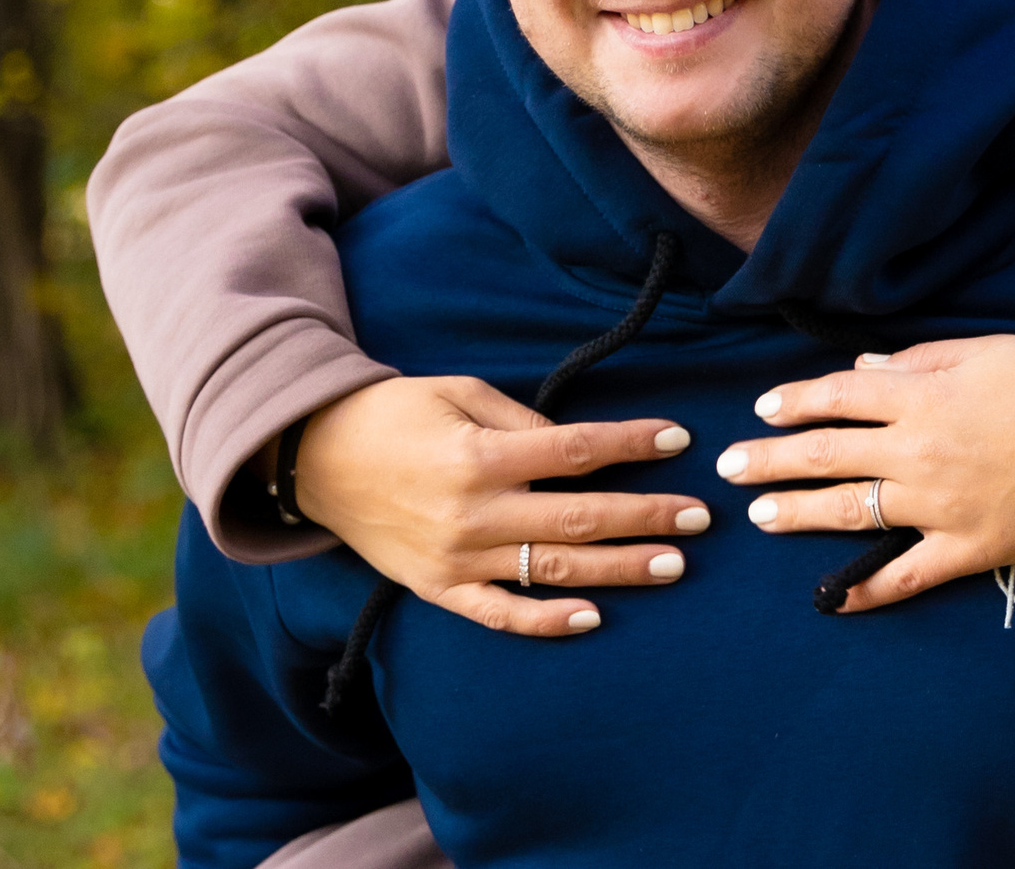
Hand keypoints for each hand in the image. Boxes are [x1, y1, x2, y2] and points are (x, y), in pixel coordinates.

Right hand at [294, 375, 709, 635]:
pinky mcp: (436, 588)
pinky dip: (545, 621)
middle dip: (646, 517)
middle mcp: (473, 513)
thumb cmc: (394, 413)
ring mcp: (455, 558)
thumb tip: (579, 444)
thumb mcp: (459, 393)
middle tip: (699, 517)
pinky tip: (592, 619)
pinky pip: (498, 614)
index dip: (632, 445)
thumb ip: (521, 420)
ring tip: (674, 565)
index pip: (575, 451)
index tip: (679, 440)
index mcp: (480, 457)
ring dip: (618, 570)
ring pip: (552, 570)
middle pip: (578, 518)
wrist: (315, 457)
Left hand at [715, 335, 1014, 612]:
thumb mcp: (993, 350)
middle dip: (768, 460)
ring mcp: (939, 506)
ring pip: (848, 513)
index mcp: (926, 396)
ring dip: (794, 513)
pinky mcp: (967, 550)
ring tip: (759, 514)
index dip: (795, 401)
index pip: (840, 396)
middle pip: (826, 455)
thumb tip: (865, 370)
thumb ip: (923, 358)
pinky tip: (831, 600)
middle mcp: (920, 452)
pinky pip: (905, 576)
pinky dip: (866, 591)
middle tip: (728, 467)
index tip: (763, 408)